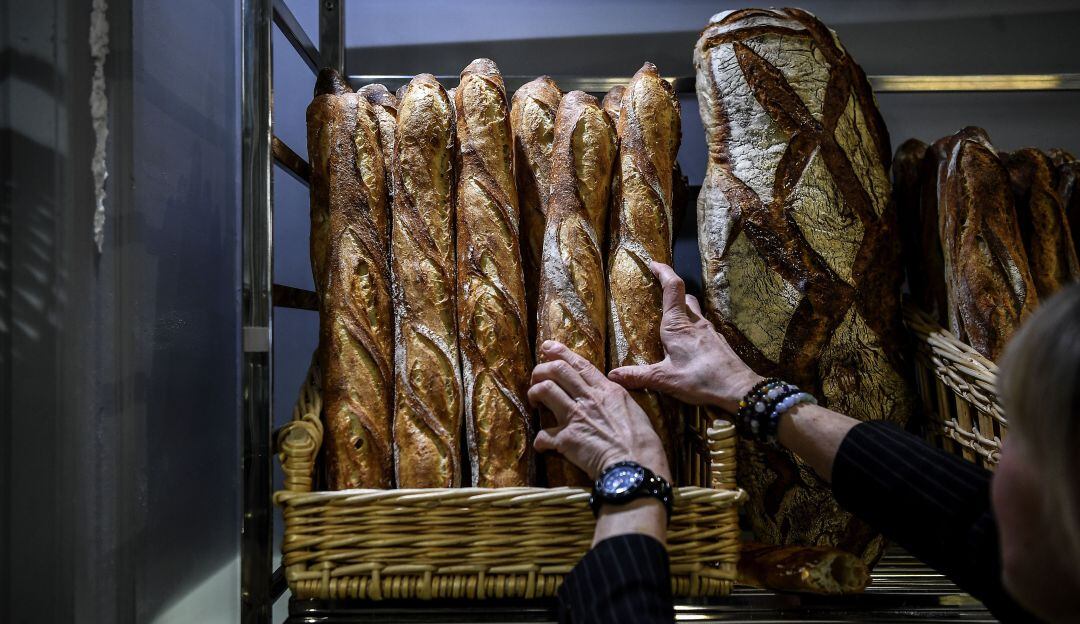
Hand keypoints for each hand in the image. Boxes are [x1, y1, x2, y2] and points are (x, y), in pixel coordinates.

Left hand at [529, 341, 670, 481]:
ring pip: (545, 390)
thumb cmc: (642, 443)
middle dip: (541, 369)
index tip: (548, 347)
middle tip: (536, 377)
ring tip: (534, 401)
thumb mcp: (633, 410)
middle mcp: (589, 399)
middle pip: (558, 370)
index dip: (561, 352)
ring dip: (534, 393)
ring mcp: (576, 417)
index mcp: (607, 391)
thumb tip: (610, 394)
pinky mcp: (566, 439)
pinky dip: (540, 440)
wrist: (636, 466)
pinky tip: (542, 445)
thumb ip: (617, 399)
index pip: (580, 364)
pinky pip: (543, 434)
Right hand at [607, 262, 761, 412]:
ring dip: (682, 311)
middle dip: (670, 291)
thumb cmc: (702, 380)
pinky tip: (687, 347)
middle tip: (657, 295)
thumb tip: (613, 375)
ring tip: (669, 324)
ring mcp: (709, 332)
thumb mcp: (665, 379)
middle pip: (683, 297)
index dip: (663, 271)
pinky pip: (702, 329)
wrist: (740, 389)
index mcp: (678, 325)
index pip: (672, 287)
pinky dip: (691, 330)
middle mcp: (695, 322)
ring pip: (694, 312)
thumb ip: (638, 376)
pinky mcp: (718, 343)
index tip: (653, 263)